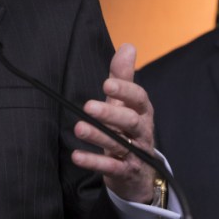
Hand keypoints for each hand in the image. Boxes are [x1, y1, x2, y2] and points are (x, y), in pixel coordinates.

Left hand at [71, 43, 156, 203]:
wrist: (139, 172)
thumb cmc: (127, 129)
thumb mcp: (125, 102)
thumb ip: (123, 76)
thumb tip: (128, 46)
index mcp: (142, 111)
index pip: (139, 98)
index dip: (125, 90)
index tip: (107, 83)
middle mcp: (142, 131)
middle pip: (131, 121)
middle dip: (111, 113)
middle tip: (88, 106)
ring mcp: (135, 153)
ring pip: (120, 144)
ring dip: (98, 136)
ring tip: (78, 128)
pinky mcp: (126, 172)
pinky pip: (111, 167)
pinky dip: (94, 162)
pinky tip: (76, 156)